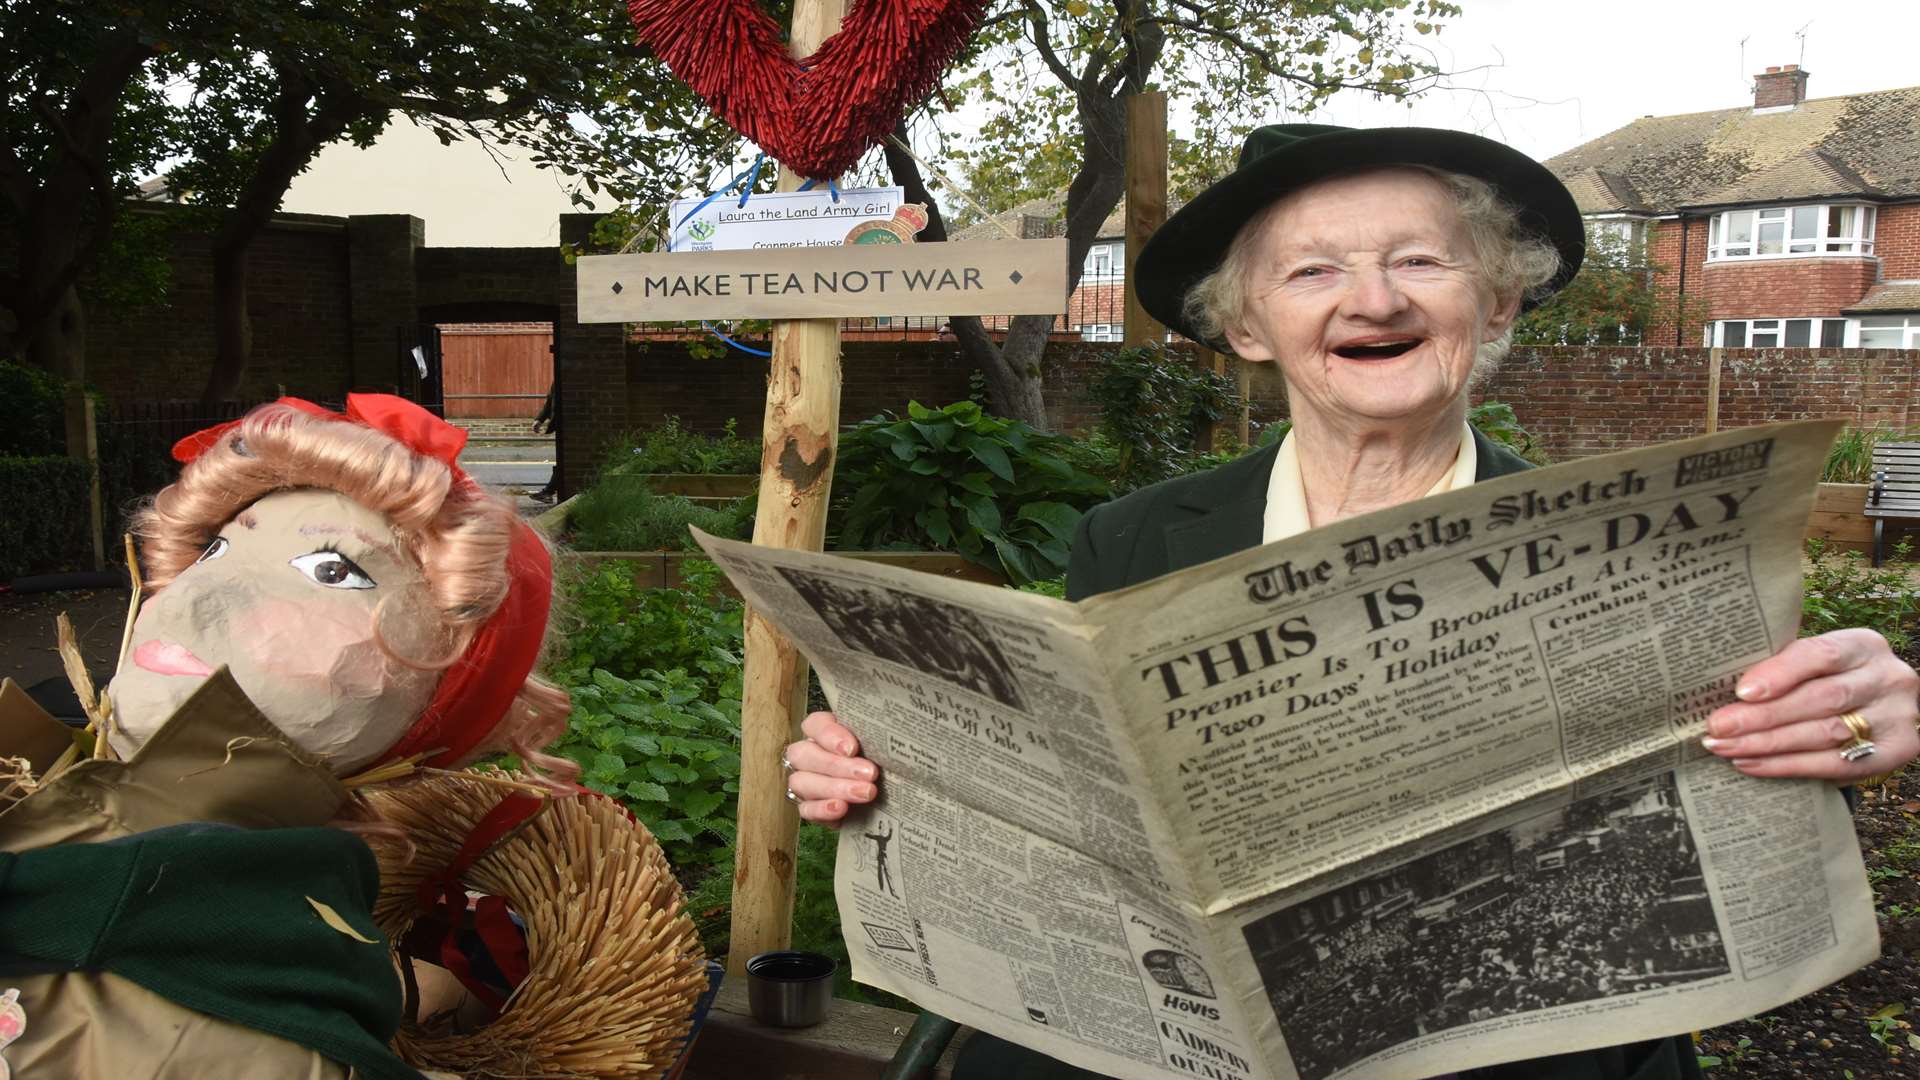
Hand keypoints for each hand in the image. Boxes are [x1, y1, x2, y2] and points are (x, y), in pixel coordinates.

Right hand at [783, 711, 880, 824]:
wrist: (882, 798)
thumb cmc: (877, 761)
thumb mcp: (877, 746)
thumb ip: (874, 738)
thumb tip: (889, 741)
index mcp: (822, 732)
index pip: (814, 725)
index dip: (830, 735)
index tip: (852, 748)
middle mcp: (807, 755)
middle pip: (805, 754)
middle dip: (837, 765)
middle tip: (870, 773)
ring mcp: (803, 782)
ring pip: (802, 782)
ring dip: (834, 788)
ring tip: (866, 793)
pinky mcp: (807, 808)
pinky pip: (805, 809)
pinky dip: (822, 809)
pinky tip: (840, 808)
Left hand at [1701, 628, 1919, 780]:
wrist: (1880, 711)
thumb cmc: (1830, 681)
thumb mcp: (1815, 666)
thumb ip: (1782, 669)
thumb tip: (1719, 690)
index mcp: (1863, 645)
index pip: (1821, 654)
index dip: (1780, 673)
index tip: (1741, 691)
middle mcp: (1887, 677)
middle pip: (1821, 699)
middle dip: (1763, 716)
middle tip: (1718, 727)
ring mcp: (1897, 715)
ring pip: (1826, 733)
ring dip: (1768, 744)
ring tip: (1725, 747)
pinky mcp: (1897, 751)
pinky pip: (1836, 764)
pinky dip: (1787, 766)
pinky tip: (1751, 764)